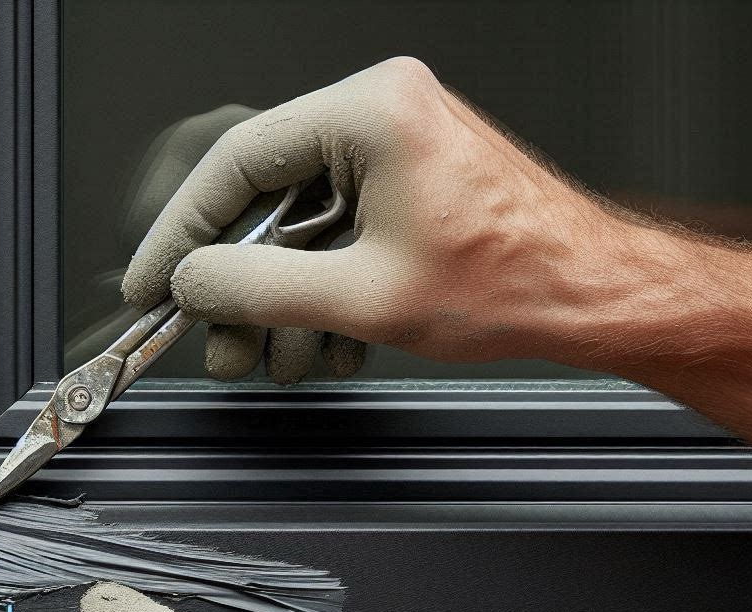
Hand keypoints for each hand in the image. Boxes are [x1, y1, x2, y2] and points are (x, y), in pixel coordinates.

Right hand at [122, 57, 619, 371]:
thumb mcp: (360, 296)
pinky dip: (325, 293)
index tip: (153, 282)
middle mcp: (382, 114)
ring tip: (283, 359)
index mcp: (371, 112)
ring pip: (301, 229)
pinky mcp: (410, 184)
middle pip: (267, 201)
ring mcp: (398, 148)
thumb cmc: (517, 281)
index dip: (181, 232)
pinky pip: (338, 235)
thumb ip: (256, 288)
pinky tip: (333, 344)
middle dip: (242, 289)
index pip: (236, 164)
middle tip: (217, 342)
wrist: (598, 299)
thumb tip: (190, 281)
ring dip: (286, 305)